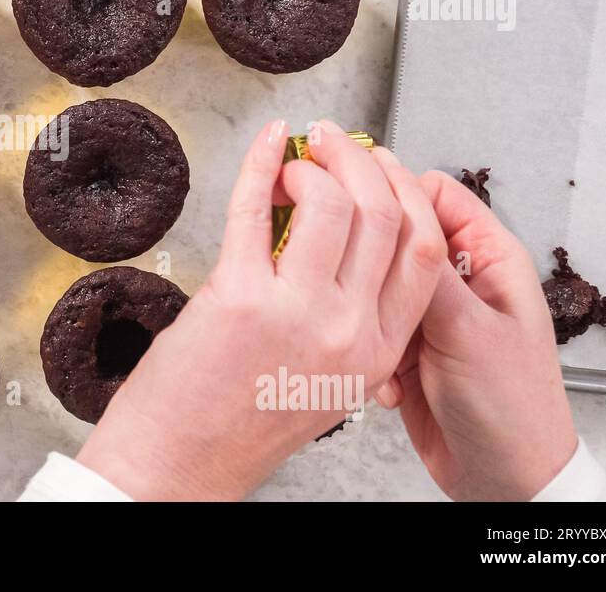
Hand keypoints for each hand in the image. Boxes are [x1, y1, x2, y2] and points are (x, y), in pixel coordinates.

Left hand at [76, 119, 445, 499]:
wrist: (180, 464)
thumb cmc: (240, 426)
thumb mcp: (327, 387)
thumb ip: (352, 328)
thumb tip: (350, 256)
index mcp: (377, 353)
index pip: (424, 252)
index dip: (408, 195)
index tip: (386, 169)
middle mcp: (348, 332)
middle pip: (385, 216)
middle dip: (363, 162)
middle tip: (336, 141)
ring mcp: (296, 314)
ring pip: (331, 202)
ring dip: (312, 162)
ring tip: (293, 159)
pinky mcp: (238, 297)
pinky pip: (256, 209)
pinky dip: (259, 165)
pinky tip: (263, 148)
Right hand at [377, 171, 576, 500]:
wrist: (503, 477)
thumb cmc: (511, 407)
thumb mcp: (468, 329)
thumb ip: (425, 270)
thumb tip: (391, 211)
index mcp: (488, 259)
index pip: (432, 194)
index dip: (389, 187)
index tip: (345, 190)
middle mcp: (459, 279)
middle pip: (397, 234)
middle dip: (366, 252)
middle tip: (336, 257)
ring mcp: (432, 314)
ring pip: (375, 281)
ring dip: (366, 309)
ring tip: (367, 333)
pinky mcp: (409, 347)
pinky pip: (371, 325)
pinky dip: (368, 347)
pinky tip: (383, 375)